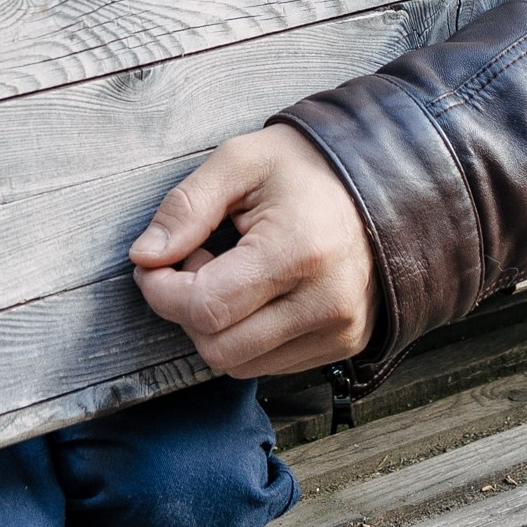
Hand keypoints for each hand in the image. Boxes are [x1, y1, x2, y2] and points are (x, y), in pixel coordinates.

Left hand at [129, 126, 377, 375]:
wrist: (381, 180)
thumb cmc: (305, 166)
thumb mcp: (240, 161)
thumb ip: (186, 206)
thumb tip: (145, 257)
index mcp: (297, 251)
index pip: (205, 306)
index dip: (161, 290)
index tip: (153, 263)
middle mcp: (324, 303)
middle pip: (218, 347)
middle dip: (185, 309)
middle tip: (195, 260)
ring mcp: (338, 331)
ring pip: (240, 364)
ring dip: (214, 326)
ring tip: (229, 273)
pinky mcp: (343, 345)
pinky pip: (269, 365)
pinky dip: (245, 335)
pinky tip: (255, 293)